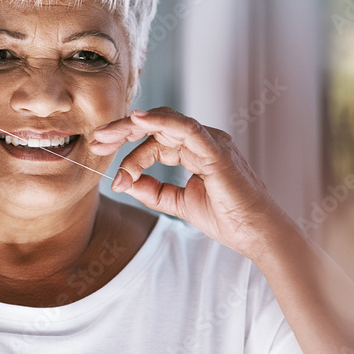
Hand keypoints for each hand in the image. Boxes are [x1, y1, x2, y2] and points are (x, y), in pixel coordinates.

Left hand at [90, 107, 281, 258]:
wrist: (256, 234)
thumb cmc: (227, 218)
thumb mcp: (179, 203)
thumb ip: (153, 191)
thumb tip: (126, 182)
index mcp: (195, 151)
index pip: (154, 141)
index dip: (128, 150)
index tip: (105, 161)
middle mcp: (203, 141)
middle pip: (156, 126)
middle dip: (123, 130)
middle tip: (96, 139)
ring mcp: (210, 142)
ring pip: (165, 123)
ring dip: (132, 127)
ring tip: (106, 135)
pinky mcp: (216, 151)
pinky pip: (185, 128)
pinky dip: (161, 120)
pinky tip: (137, 119)